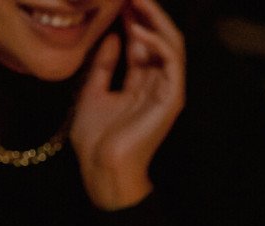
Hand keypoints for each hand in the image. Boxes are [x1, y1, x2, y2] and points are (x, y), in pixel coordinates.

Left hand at [72, 0, 185, 209]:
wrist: (102, 170)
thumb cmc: (97, 140)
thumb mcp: (92, 91)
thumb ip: (103, 64)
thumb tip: (110, 35)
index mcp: (141, 82)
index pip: (142, 40)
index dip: (131, 15)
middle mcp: (157, 83)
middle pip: (159, 36)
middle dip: (146, 10)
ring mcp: (167, 91)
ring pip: (171, 43)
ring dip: (155, 18)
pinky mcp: (172, 100)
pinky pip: (172, 63)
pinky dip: (158, 42)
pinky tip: (139, 28)